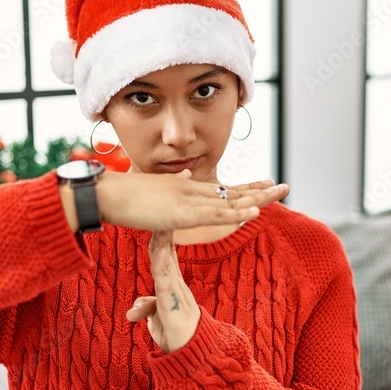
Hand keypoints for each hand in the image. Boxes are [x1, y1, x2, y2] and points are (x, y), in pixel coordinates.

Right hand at [95, 170, 288, 231]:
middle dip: (260, 191)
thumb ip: (173, 186)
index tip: (266, 184)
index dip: (246, 188)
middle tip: (285, 186)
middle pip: (232, 192)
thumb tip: (187, 175)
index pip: (223, 188)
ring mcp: (187, 200)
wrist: (105, 195)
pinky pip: (215, 215)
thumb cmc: (124, 196)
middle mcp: (191, 189)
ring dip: (257, 198)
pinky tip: (255, 212)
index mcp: (186, 187)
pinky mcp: (181, 213)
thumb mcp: (154, 192)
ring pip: (229, 201)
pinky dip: (236, 214)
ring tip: (280, 193)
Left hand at [126, 229, 199, 352]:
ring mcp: (175, 292)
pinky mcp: (172, 302)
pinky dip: (161, 264)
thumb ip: (147, 309)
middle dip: (164, 234)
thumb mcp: (157, 319)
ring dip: (162, 244)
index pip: (167, 257)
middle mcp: (176, 285)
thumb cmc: (176, 335)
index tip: (158, 221)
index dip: (162, 239)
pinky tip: (158, 251)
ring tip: (159, 226)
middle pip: (168, 254)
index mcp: (173, 286)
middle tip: (162, 212)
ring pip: (166, 263)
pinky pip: (165, 279)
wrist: (192, 354)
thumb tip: (133, 310)